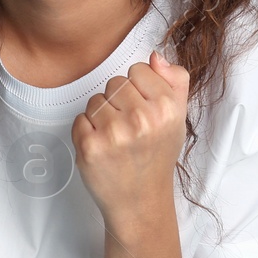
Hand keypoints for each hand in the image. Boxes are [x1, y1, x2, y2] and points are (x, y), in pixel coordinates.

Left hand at [72, 50, 190, 234]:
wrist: (141, 201)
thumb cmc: (156, 157)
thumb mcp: (177, 119)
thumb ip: (175, 81)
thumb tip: (155, 56)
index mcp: (166, 108)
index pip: (137, 70)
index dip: (138, 89)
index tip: (143, 110)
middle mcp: (142, 119)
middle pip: (115, 83)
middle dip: (119, 102)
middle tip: (130, 128)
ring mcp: (114, 133)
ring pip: (95, 99)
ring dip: (101, 116)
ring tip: (117, 138)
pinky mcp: (90, 146)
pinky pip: (80, 119)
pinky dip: (86, 132)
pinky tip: (103, 148)